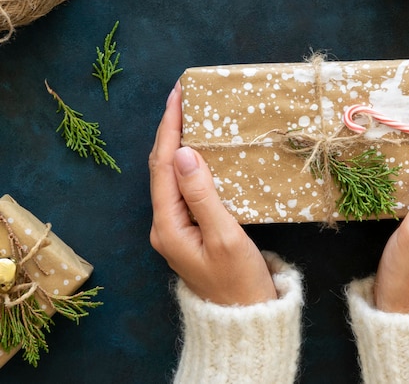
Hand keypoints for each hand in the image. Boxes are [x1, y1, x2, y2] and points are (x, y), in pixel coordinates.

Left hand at [149, 82, 276, 304]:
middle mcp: (163, 223)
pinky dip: (188, 161)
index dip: (169, 128)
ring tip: (187, 114)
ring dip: (177, 143)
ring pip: (170, 175)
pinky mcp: (187, 227)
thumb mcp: (224, 236)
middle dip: (169, 129)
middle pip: (161, 166)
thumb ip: (202, 194)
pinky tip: (198, 149)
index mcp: (168, 224)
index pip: (163, 165)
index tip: (177, 97)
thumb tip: (185, 152)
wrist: (242, 315)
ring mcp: (174, 226)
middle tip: (181, 97)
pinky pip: (182, 186)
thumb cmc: (238, 279)